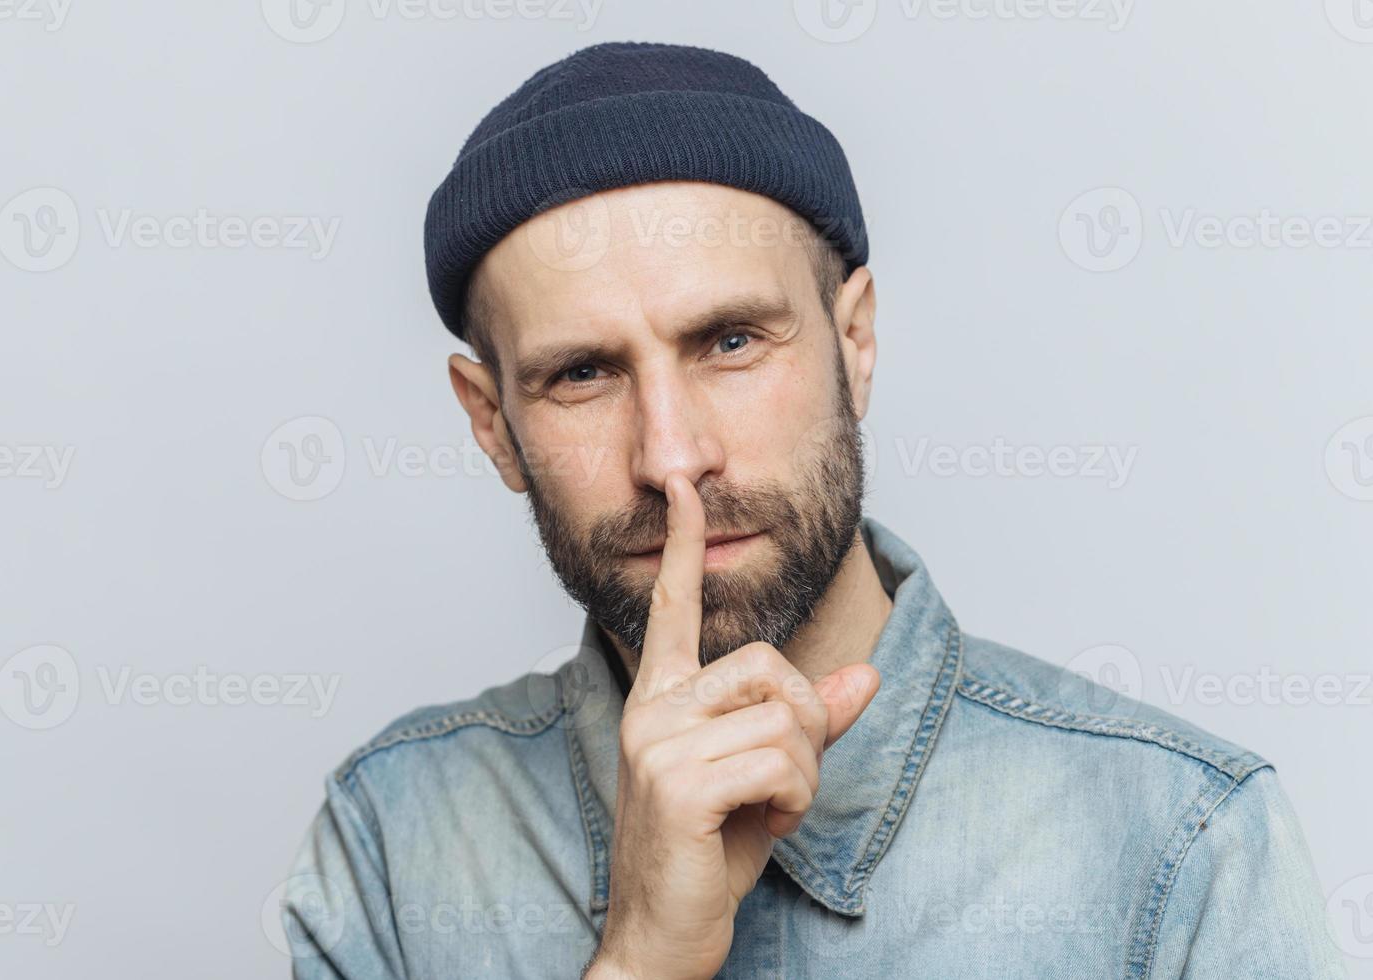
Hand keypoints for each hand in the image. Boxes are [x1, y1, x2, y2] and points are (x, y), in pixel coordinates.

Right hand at [585, 473, 880, 979]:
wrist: (658, 939)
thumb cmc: (705, 857)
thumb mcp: (766, 781)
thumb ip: (811, 726)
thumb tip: (867, 678)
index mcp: (661, 700)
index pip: (672, 608)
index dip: (684, 547)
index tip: (683, 489)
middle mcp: (651, 709)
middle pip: (770, 664)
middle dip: (806, 725)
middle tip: (784, 782)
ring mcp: (657, 743)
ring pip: (787, 715)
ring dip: (804, 774)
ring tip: (769, 809)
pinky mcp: (678, 783)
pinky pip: (783, 760)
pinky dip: (796, 799)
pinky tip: (763, 825)